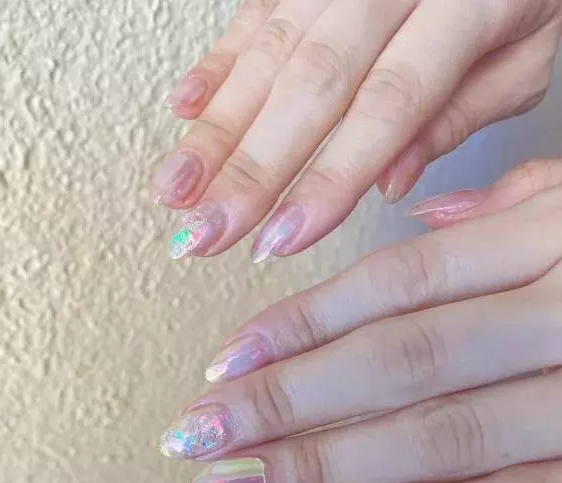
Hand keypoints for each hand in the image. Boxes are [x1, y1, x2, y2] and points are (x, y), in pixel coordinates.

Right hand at [153, 0, 560, 261]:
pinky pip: (252, 15)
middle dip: (250, 170)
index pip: (385, 107)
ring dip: (215, 130)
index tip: (282, 239)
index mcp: (463, 6)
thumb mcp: (525, 59)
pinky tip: (184, 108)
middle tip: (203, 233)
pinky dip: (217, 65)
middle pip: (308, 88)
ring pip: (267, 57)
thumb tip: (392, 182)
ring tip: (175, 192)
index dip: (329, 180)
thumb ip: (461, 113)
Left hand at [160, 159, 561, 482]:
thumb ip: (511, 206)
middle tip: (199, 432)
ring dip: (325, 467)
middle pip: (393, 363)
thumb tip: (423, 224)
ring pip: (437, 435)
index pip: (391, 285)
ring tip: (237, 481)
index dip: (299, 326)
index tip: (225, 361)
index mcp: (551, 238)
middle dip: (285, 404)